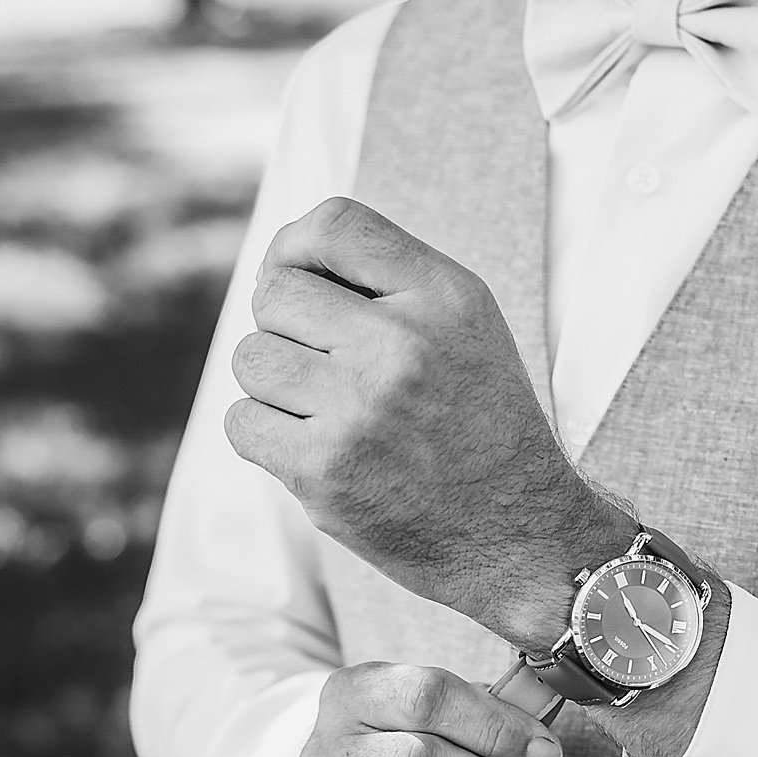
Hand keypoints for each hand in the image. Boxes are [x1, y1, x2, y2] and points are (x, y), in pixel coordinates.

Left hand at [225, 197, 629, 640]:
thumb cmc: (477, 419)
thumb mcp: (464, 324)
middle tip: (326, 366)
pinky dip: (264, 435)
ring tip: (325, 410)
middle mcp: (403, 344)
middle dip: (285, 327)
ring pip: (250, 358)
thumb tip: (276, 262)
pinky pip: (241, 422)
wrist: (516, 532)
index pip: (333, 224)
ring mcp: (359, 409)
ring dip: (273, 384)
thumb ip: (386, 279)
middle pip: (274, 294)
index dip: (295, 247)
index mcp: (444, 296)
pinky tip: (313, 447)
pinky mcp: (323, 471)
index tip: (301, 281)